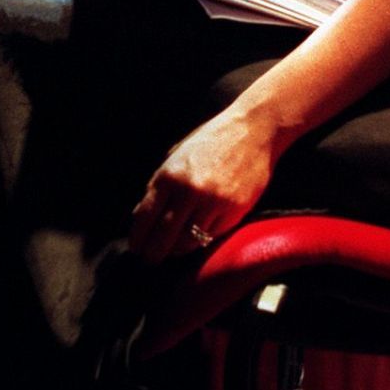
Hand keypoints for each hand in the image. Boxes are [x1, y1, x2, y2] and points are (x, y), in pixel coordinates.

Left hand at [128, 106, 288, 264]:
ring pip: (189, 242)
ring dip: (178, 250)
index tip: (136, 249)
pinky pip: (212, 237)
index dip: (138, 238)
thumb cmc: (211, 141)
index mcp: (169, 175)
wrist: (253, 130)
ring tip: (172, 251)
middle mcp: (189, 191)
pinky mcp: (235, 212)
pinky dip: (202, 240)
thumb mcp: (176, 156)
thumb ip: (158, 185)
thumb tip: (140, 216)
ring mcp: (214, 203)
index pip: (145, 217)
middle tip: (150, 259)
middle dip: (153, 253)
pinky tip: (196, 238)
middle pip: (164, 237)